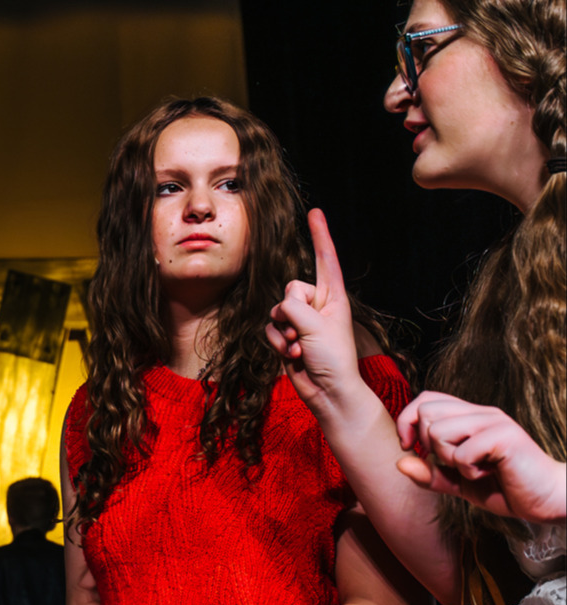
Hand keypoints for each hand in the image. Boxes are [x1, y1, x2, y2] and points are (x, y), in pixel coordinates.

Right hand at [267, 210, 360, 411]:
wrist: (328, 392)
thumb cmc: (333, 359)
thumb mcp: (317, 326)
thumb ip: (294, 307)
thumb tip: (281, 307)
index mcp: (334, 296)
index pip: (325, 259)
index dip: (320, 235)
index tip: (315, 212)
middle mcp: (317, 304)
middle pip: (291, 287)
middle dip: (292, 310)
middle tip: (306, 332)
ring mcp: (301, 321)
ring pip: (276, 310)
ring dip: (285, 332)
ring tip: (302, 348)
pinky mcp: (287, 336)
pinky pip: (270, 329)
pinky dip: (278, 343)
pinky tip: (293, 355)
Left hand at [395, 391, 566, 522]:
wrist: (544, 501)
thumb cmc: (504, 488)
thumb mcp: (457, 483)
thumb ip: (429, 474)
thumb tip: (399, 462)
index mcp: (469, 416)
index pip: (425, 400)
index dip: (408, 421)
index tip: (410, 448)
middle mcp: (481, 412)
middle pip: (426, 413)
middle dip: (429, 445)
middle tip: (455, 462)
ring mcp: (494, 422)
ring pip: (439, 431)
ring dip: (449, 459)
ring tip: (475, 468)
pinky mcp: (505, 437)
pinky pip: (462, 453)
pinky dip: (469, 473)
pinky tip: (490, 474)